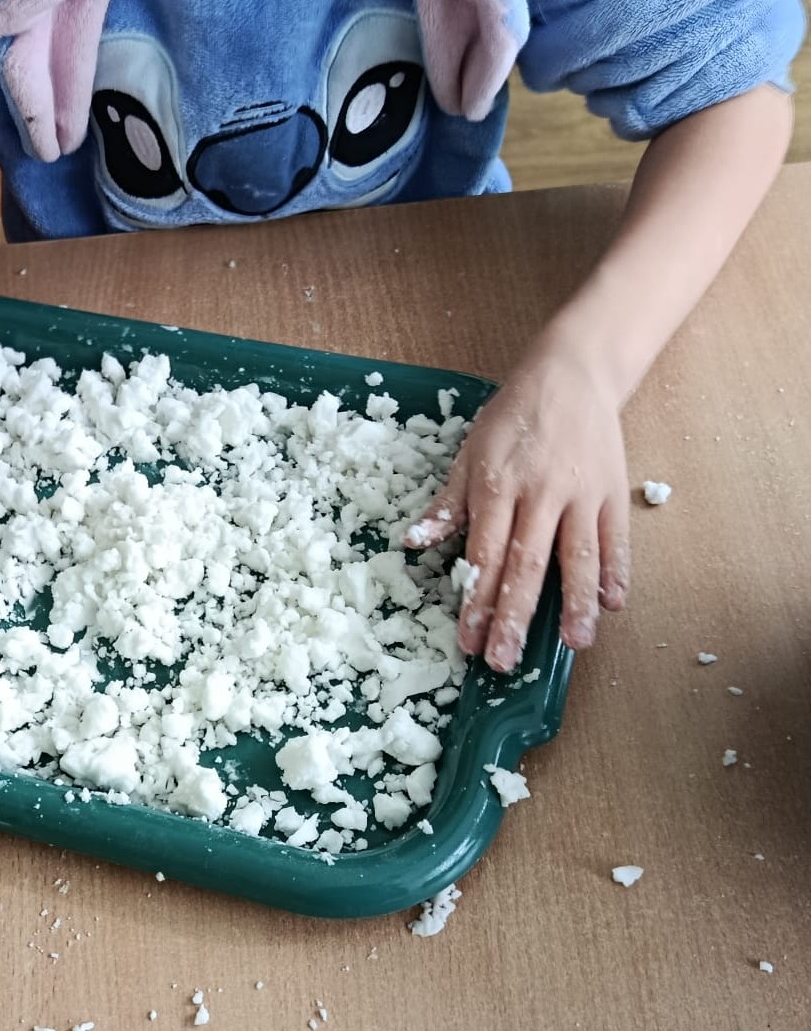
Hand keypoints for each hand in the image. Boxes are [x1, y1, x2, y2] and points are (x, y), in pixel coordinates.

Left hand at [406, 336, 629, 671]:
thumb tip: (413, 542)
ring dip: (576, 603)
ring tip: (575, 644)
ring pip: (579, 555)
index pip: (485, 554)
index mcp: (498, 486)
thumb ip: (447, 505)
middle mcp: (541, 492)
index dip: (477, 600)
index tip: (470, 640)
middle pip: (527, 563)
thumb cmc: (512, 418)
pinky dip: (617, 572)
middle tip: (507, 659)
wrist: (571, 372)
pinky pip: (616, 539)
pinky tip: (613, 605)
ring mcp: (582, 493)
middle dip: (516, 615)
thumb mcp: (469, 454)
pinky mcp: (613, 491)